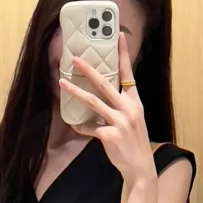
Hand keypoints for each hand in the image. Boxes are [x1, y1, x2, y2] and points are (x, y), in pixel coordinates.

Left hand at [59, 35, 155, 189]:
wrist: (140, 166)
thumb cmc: (134, 142)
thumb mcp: (133, 120)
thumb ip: (120, 106)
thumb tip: (101, 97)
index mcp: (135, 101)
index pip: (128, 73)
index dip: (123, 54)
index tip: (118, 35)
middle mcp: (128, 108)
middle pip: (105, 83)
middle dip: (88, 69)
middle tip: (75, 59)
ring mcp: (119, 121)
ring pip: (93, 101)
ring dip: (75, 91)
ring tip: (62, 82)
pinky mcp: (109, 134)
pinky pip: (89, 127)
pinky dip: (81, 127)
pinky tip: (75, 126)